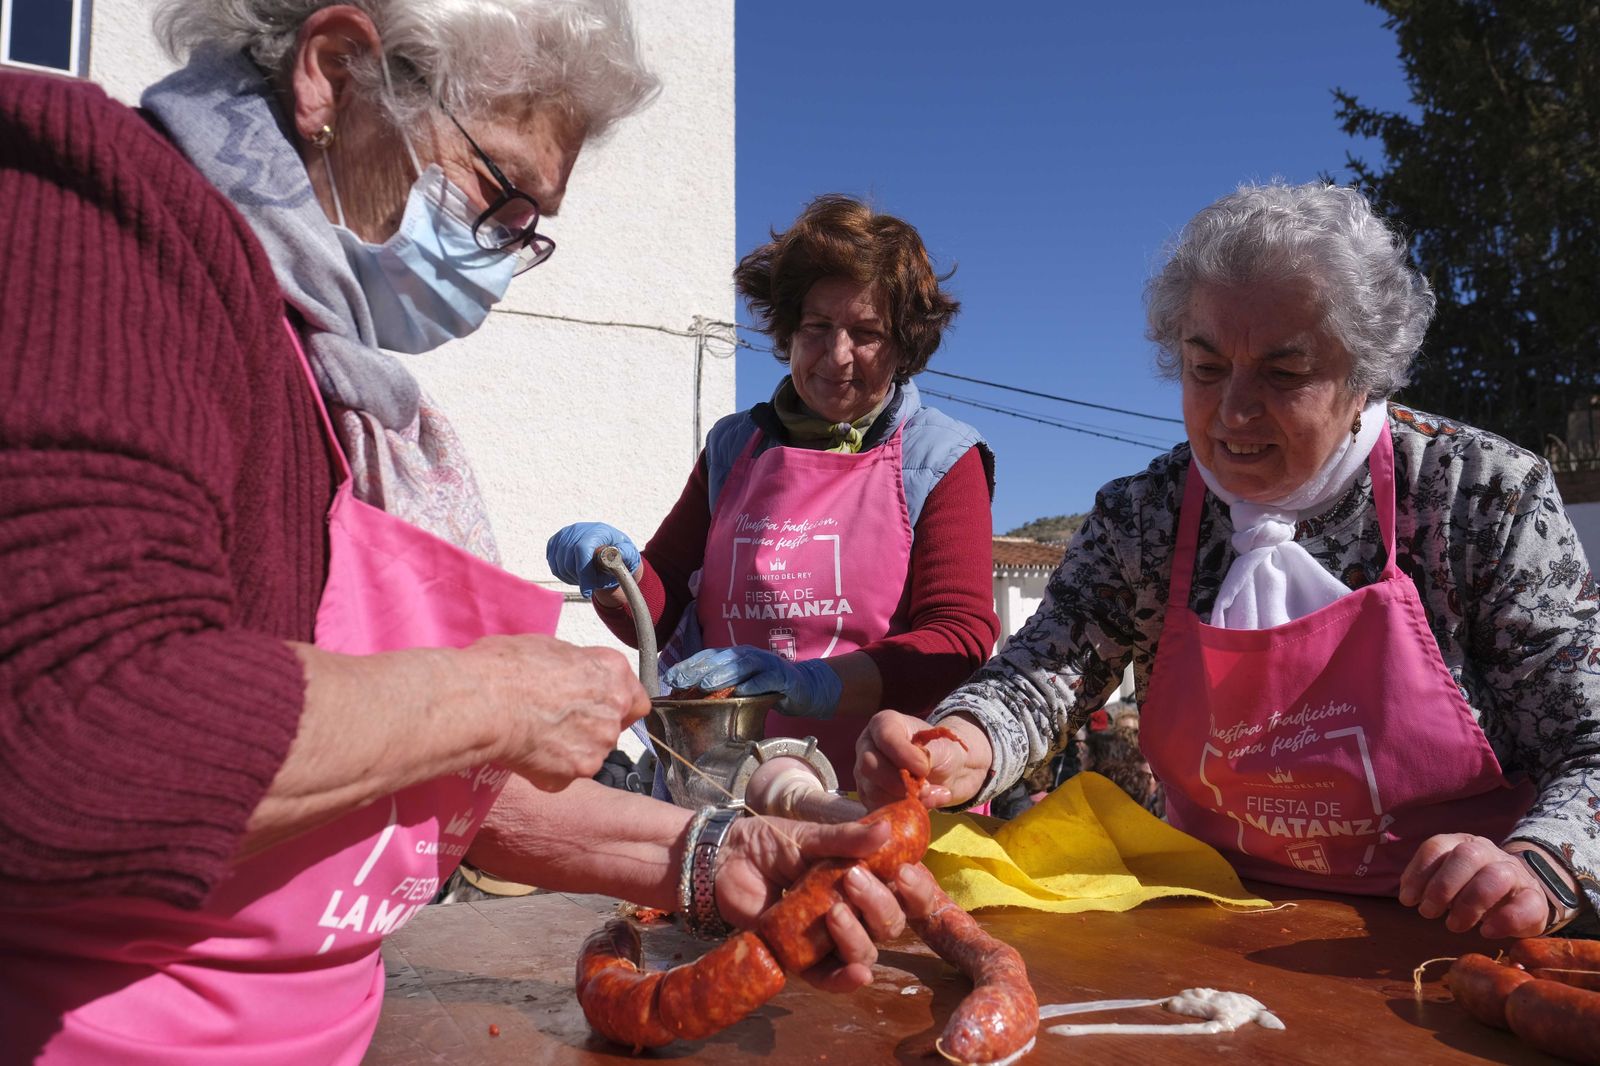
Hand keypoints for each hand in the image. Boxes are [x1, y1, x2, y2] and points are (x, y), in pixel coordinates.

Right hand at [463, 634, 649, 790]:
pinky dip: (548, 769)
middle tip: (554, 721)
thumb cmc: (506, 667)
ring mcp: (599, 743)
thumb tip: (570, 676)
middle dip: (588, 727)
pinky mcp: (577, 772)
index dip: (616, 704)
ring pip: (590, 753)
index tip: (596, 706)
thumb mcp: (549, 647)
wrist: (484, 702)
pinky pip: (565, 775)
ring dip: (569, 749)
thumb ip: (575, 668)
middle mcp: (614, 707)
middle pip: (612, 727)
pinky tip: (525, 752)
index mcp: (612, 670)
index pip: (636, 698)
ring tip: (534, 735)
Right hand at [545, 522, 639, 598]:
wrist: (609, 549)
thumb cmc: (621, 555)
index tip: (587, 591)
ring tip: (586, 579)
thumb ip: (625, 555)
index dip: (583, 573)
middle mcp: (579, 529)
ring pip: (559, 565)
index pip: (582, 549)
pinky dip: (563, 574)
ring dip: (572, 578)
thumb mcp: (629, 555)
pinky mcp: (556, 542)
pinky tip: (576, 574)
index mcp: (598, 531)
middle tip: (591, 584)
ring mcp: (565, 534)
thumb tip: (613, 557)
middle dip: (579, 578)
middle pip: (568, 560)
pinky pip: (553, 564)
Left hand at [664, 646, 841, 719]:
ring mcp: (766, 664)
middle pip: (721, 659)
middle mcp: (749, 656)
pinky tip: (742, 691)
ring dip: (723, 674)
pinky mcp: (782, 677)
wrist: (805, 687)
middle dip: (699, 670)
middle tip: (680, 681)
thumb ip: (720, 687)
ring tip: (705, 685)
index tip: (669, 678)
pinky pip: (767, 679)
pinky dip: (754, 685)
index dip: (688, 665)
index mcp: (736, 657)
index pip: (708, 657)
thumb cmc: (767, 687)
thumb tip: (688, 697)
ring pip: (742, 666)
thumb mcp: (741, 685)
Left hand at [715, 815, 907, 991]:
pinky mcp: (802, 956)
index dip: (915, 889)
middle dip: (880, 906)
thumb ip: (847, 838)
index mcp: (863, 877)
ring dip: (858, 937)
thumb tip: (886, 830)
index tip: (905, 873)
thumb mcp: (812, 835)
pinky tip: (857, 973)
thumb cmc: (772, 842)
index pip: (904, 892)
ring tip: (834, 912)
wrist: (726, 858)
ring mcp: (829, 935)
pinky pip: (830, 976)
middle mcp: (854, 909)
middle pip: (888, 924)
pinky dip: (845, 979)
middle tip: (853, 879)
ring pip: (865, 951)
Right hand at [854, 709, 991, 809]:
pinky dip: (902, 813)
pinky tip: (922, 806)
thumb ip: (926, 756)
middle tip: (925, 788)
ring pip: (873, 791)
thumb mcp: (940, 746)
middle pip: (869, 765)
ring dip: (904, 800)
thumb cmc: (943, 751)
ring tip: (931, 797)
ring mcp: (866, 774)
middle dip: (898, 781)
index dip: (903, 755)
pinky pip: (878, 809)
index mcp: (884, 724)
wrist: (950, 771)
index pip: (884, 737)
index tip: (924, 769)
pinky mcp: (870, 798)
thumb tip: (916, 778)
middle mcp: (868, 747)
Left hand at [1398, 833, 1551, 937]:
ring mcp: (1515, 873)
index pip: (1437, 846)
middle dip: (1443, 885)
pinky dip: (1504, 919)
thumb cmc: (1474, 888)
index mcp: (1462, 844)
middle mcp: (1489, 853)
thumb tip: (1408, 896)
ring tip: (1453, 925)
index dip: (1419, 872)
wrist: (1523, 894)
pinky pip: (1526, 904)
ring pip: (1496, 876)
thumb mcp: (1450, 881)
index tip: (1408, 899)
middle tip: (1428, 913)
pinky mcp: (1535, 899)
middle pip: (1467, 855)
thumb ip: (1429, 883)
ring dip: (1469, 903)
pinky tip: (1486, 931)